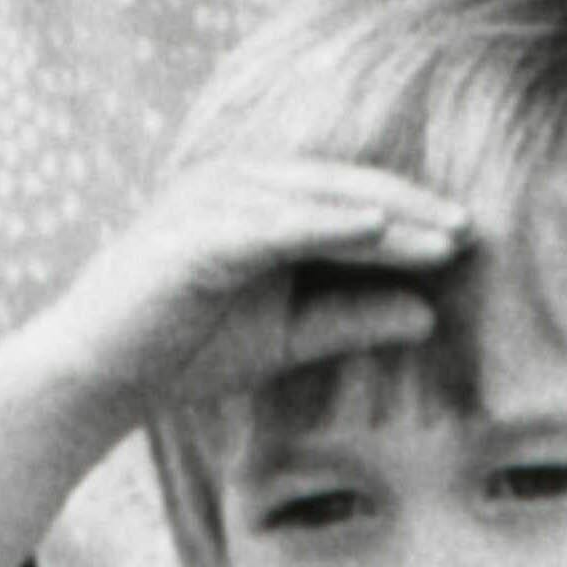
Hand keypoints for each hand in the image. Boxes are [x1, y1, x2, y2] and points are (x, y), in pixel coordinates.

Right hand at [30, 152, 469, 424]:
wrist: (95, 380)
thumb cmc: (185, 350)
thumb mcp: (287, 336)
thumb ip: (351, 319)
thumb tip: (430, 315)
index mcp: (259, 201)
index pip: (350, 198)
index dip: (411, 214)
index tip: (472, 237)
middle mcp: (237, 185)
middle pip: (343, 187)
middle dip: (411, 207)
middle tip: (472, 229)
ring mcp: (212, 202)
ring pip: (316, 199)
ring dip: (384, 215)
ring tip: (442, 234)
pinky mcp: (194, 232)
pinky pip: (272, 223)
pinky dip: (325, 221)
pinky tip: (374, 228)